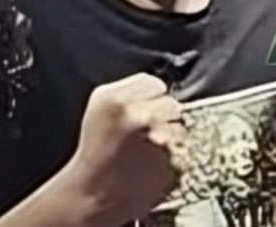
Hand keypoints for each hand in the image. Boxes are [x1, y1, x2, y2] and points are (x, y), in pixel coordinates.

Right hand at [58, 73, 186, 225]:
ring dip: (171, 135)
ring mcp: (158, 140)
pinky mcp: (171, 162)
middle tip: (143, 132)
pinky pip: (182, 149)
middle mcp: (139, 117)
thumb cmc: (96, 151)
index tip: (143, 107)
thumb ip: (126, 90)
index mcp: (116, 100)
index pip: (155, 83)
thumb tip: (156, 85)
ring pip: (180, 127)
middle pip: (171, 104)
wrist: (93, 193)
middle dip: (163, 115)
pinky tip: (152, 161)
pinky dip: (173, 154)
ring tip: (147, 148)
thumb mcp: (98, 108)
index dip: (151, 96)